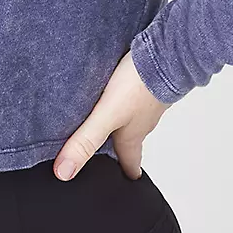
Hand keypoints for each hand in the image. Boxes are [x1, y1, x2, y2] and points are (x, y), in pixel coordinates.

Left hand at [53, 47, 171, 181]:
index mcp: (132, 135)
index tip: (127, 180)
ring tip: (109, 121)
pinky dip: (126, 99)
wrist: (167, 52)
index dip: (127, 172)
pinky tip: (117, 91)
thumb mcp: (106, 117)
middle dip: (121, 149)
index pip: (130, 161)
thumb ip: (85, 141)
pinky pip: (135, 96)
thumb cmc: (139, 85)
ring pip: (133, 118)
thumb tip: (64, 172)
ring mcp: (147, 101)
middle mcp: (142, 121)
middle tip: (115, 154)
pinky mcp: (148, 82)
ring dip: (122, 122)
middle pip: (131, 140)